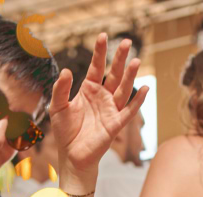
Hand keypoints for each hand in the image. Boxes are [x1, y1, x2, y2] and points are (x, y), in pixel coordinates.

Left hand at [47, 34, 149, 178]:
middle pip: (114, 74)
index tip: (103, 36)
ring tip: (136, 60)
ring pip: (123, 89)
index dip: (100, 52)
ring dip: (130, 76)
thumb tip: (66, 70)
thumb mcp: (58, 107)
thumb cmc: (65, 131)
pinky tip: (144, 89)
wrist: (71, 155)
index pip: (97, 67)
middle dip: (120, 58)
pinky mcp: (115, 124)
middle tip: (127, 41)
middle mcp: (102, 97)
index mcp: (89, 90)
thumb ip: (61, 89)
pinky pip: (129, 110)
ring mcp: (111, 109)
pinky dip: (137, 100)